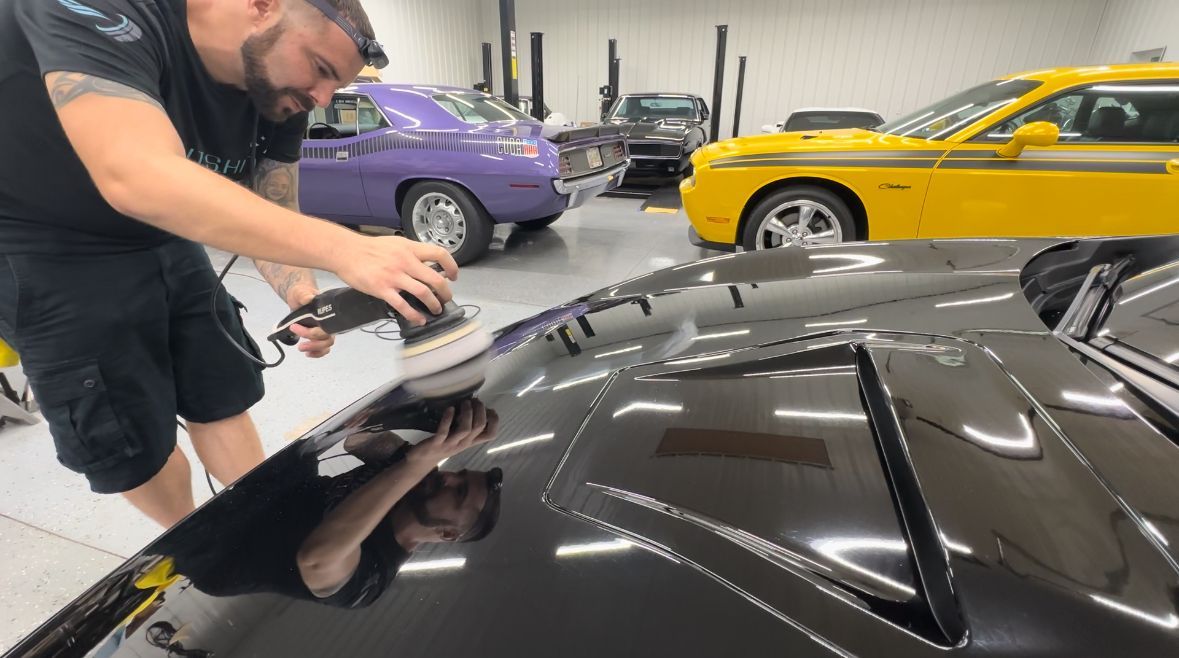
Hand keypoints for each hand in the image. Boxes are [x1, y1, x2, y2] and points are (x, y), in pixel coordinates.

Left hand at [287, 287, 334, 358]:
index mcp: (326, 313)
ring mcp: (324, 330)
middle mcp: (328, 323)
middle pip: (327, 339)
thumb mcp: (300, 292)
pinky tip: (308, 354)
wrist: (299, 296)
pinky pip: (324, 348)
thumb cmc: (301, 293)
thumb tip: (308, 299)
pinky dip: (318, 353)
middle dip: (314, 344)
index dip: (312, 332)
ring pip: (326, 345)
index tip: (295, 327)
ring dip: (315, 349)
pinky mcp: (319, 336)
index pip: (325, 327)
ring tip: (301, 349)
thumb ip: (304, 295)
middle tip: (300, 345)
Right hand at [333, 235, 458, 326]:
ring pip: (423, 293)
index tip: (454, 276)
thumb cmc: (369, 248)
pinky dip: (414, 315)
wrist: (346, 252)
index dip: (452, 266)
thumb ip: (411, 253)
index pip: (440, 254)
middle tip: (446, 299)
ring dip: (434, 304)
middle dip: (445, 292)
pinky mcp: (383, 289)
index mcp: (410, 248)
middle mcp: (405, 262)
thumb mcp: (395, 244)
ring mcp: (394, 276)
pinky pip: (403, 305)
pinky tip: (419, 320)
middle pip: (436, 278)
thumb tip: (427, 264)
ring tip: (435, 310)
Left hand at [406, 400, 498, 468]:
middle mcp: (464, 443)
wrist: (423, 460)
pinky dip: (448, 419)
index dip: (495, 421)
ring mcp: (450, 444)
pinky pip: (444, 431)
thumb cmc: (443, 444)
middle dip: (480, 411)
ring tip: (465, 403)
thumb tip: (475, 408)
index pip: (491, 435)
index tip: (490, 409)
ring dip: (467, 413)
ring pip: (465, 429)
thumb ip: (468, 427)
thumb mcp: (459, 438)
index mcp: (470, 442)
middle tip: (475, 401)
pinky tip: (450, 409)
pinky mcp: (436, 443)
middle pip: (480, 427)